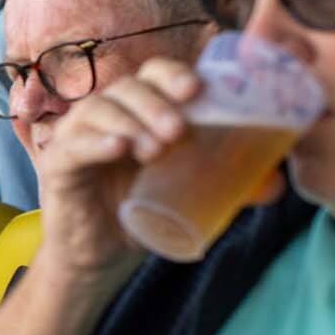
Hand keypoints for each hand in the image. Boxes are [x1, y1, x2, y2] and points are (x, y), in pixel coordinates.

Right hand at [34, 58, 209, 281]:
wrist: (101, 260)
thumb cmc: (144, 216)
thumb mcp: (191, 193)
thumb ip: (231, 183)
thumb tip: (278, 183)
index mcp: (139, 113)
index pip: (152, 75)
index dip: (172, 74)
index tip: (196, 90)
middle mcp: (107, 117)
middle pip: (126, 87)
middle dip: (155, 102)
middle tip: (178, 131)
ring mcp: (78, 138)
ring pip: (97, 110)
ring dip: (128, 122)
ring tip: (154, 150)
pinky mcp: (56, 167)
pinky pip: (70, 145)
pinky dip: (94, 144)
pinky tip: (115, 150)